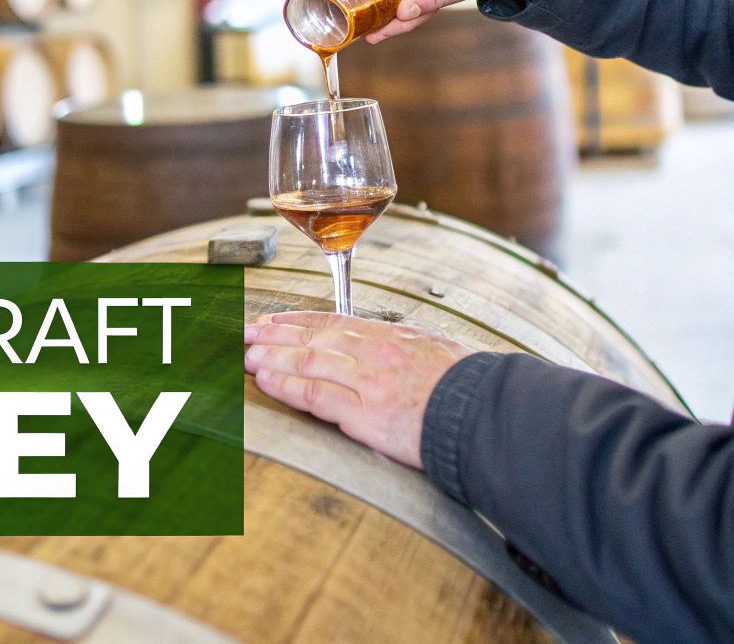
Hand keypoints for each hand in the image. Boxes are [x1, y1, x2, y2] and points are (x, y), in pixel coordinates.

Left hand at [243, 311, 475, 468]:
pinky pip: (316, 395)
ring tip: (245, 355)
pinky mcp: (366, 413)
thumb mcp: (436, 352)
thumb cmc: (470, 388)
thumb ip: (405, 348)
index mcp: (391, 336)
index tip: (274, 320)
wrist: (489, 413)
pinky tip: (265, 380)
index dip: (298, 320)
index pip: (333, 321)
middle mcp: (374, 352)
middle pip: (313, 337)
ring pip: (307, 361)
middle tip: (244, 334)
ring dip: (271, 357)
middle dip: (274, 335)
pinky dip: (286, 386)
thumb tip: (388, 346)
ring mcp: (368, 381)